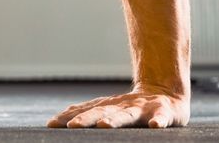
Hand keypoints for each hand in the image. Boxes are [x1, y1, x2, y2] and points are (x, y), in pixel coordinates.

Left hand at [47, 90, 188, 128]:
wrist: (167, 92)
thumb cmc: (133, 106)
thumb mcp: (108, 108)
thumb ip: (85, 112)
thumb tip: (53, 121)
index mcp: (109, 106)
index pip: (85, 111)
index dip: (68, 117)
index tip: (51, 125)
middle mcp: (123, 106)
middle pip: (102, 112)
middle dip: (87, 119)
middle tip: (72, 126)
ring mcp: (143, 108)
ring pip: (128, 115)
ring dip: (116, 120)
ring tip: (105, 125)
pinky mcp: (163, 112)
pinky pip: (162, 117)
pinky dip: (159, 120)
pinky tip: (155, 125)